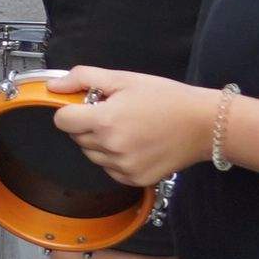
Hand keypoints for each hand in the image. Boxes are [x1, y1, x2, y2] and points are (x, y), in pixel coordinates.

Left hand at [52, 66, 216, 185]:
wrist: (204, 123)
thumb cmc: (166, 97)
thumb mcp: (123, 78)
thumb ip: (83, 79)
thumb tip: (53, 85)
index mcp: (104, 121)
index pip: (61, 121)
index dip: (71, 110)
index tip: (86, 105)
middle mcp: (111, 148)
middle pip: (77, 137)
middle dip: (88, 124)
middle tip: (115, 112)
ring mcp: (123, 167)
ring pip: (92, 154)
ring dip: (100, 142)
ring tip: (128, 128)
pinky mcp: (135, 179)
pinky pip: (110, 169)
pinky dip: (115, 158)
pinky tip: (136, 144)